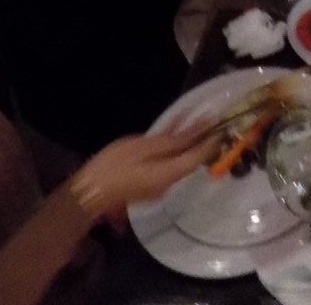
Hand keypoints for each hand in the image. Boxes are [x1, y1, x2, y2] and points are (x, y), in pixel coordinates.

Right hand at [72, 122, 214, 226]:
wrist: (88, 192)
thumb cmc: (114, 166)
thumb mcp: (144, 147)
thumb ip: (172, 140)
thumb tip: (197, 132)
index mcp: (169, 174)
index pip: (198, 156)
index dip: (211, 140)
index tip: (222, 123)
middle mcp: (169, 183)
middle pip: (190, 160)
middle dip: (201, 140)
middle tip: (211, 118)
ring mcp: (158, 186)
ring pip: (179, 161)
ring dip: (187, 143)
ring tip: (196, 120)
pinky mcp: (149, 184)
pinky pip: (167, 164)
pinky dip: (173, 149)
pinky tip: (172, 133)